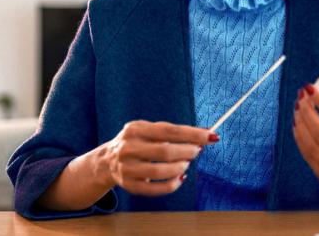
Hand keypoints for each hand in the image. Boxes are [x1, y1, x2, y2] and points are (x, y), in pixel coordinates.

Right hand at [100, 120, 218, 195]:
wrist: (106, 161)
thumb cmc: (138, 142)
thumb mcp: (150, 130)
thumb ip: (175, 132)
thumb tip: (205, 134)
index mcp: (136, 129)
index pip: (169, 130)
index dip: (193, 134)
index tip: (211, 136)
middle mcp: (128, 147)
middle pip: (165, 151)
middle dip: (187, 152)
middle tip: (197, 151)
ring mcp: (126, 168)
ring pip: (160, 171)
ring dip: (180, 168)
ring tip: (186, 164)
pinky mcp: (128, 185)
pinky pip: (154, 189)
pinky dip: (172, 185)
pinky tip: (180, 178)